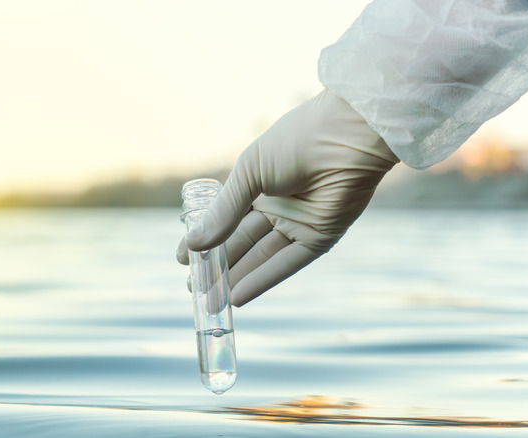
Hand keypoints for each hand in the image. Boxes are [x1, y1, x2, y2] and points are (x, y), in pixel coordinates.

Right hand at [177, 88, 398, 306]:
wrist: (345, 137)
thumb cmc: (295, 142)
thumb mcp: (249, 174)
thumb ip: (224, 211)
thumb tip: (192, 243)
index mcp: (258, 184)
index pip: (226, 219)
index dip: (205, 239)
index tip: (182, 260)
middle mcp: (277, 205)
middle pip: (242, 243)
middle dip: (218, 267)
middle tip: (194, 290)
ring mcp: (298, 222)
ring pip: (261, 257)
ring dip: (237, 279)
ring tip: (212, 301)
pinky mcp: (320, 237)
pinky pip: (288, 263)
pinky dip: (264, 279)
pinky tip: (240, 296)